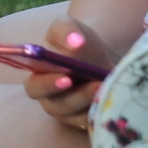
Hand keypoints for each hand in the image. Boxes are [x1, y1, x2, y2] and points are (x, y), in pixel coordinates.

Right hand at [23, 16, 117, 130]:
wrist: (98, 54)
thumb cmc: (77, 41)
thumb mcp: (68, 26)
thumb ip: (65, 30)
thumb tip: (75, 41)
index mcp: (38, 76)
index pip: (35, 85)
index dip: (48, 84)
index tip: (67, 77)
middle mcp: (48, 96)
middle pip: (55, 104)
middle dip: (75, 97)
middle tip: (95, 86)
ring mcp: (65, 110)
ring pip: (76, 114)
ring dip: (92, 102)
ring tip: (108, 87)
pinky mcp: (82, 119)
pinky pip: (90, 121)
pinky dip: (101, 111)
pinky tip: (112, 99)